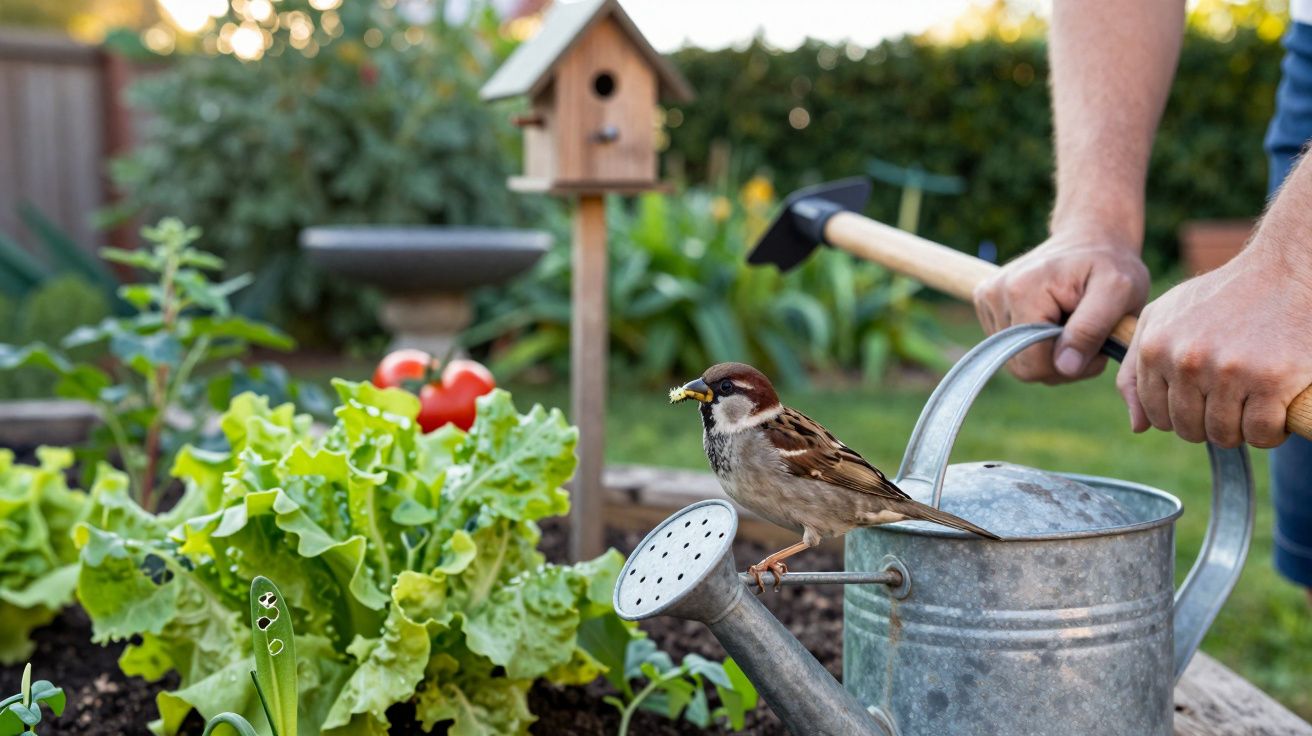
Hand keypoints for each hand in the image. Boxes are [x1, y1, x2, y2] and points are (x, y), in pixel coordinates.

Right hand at [973, 228, 1149, 383]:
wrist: (1091, 237)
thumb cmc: (1110, 264)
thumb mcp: (1119, 292)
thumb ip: (1091, 329)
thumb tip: (1064, 367)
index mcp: (1022, 291)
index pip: (1032, 363)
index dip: (1068, 368)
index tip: (1097, 347)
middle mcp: (995, 293)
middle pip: (1020, 366)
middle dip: (1058, 364)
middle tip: (1087, 341)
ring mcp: (987, 297)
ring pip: (1015, 360)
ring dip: (1049, 355)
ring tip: (1072, 327)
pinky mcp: (986, 301)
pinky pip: (1009, 347)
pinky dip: (1036, 344)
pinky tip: (1055, 322)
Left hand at [1116, 245, 1311, 447]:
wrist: (1285, 272)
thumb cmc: (1221, 298)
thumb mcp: (1161, 317)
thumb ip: (1135, 369)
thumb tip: (1137, 427)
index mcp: (1157, 348)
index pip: (1156, 416)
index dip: (1183, 414)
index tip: (1205, 398)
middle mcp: (1187, 361)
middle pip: (1190, 430)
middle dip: (1211, 423)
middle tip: (1233, 400)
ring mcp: (1229, 372)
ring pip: (1225, 435)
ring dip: (1242, 428)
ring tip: (1254, 401)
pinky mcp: (1270, 380)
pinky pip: (1262, 433)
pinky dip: (1272, 431)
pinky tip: (1277, 406)